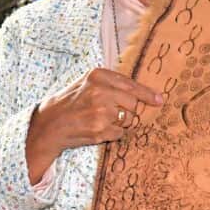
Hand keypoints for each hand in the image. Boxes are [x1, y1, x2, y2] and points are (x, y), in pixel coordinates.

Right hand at [24, 68, 162, 184]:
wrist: (50, 124)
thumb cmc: (71, 102)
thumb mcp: (87, 83)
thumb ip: (112, 83)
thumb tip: (144, 92)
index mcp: (98, 75)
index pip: (131, 84)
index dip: (147, 94)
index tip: (160, 99)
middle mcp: (100, 91)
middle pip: (133, 103)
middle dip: (128, 111)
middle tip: (113, 113)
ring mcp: (100, 111)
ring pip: (128, 119)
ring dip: (120, 123)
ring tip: (101, 120)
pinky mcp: (100, 129)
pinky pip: (120, 133)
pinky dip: (113, 134)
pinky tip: (98, 129)